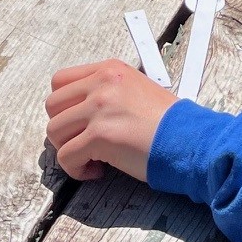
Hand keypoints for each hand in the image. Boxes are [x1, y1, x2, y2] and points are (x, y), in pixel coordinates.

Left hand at [46, 60, 174, 182]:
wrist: (189, 140)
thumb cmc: (167, 123)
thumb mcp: (136, 89)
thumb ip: (107, 92)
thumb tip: (79, 113)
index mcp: (110, 69)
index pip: (61, 80)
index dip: (64, 106)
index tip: (80, 123)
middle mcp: (102, 82)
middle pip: (52, 105)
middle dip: (63, 129)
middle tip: (83, 143)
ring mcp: (99, 108)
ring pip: (54, 131)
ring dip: (68, 150)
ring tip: (92, 159)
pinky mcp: (100, 135)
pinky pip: (66, 157)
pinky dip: (75, 170)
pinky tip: (96, 171)